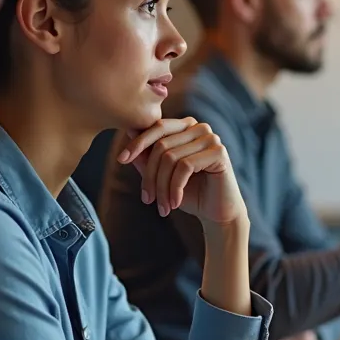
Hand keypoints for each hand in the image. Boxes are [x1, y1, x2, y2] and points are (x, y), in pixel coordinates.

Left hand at [117, 118, 247, 226]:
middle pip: (161, 145)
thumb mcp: (162, 174)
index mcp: (186, 126)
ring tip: (162, 207)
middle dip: (150, 175)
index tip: (121, 160)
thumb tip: (128, 132)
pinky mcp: (219, 152)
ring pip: (171, 158)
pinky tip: (175, 203)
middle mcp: (199, 127)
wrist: (217, 213)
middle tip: (147, 200)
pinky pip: (185, 167)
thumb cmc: (190, 192)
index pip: (157, 127)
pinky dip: (175, 188)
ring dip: (162, 187)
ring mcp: (211, 138)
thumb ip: (147, 156)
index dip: (137, 142)